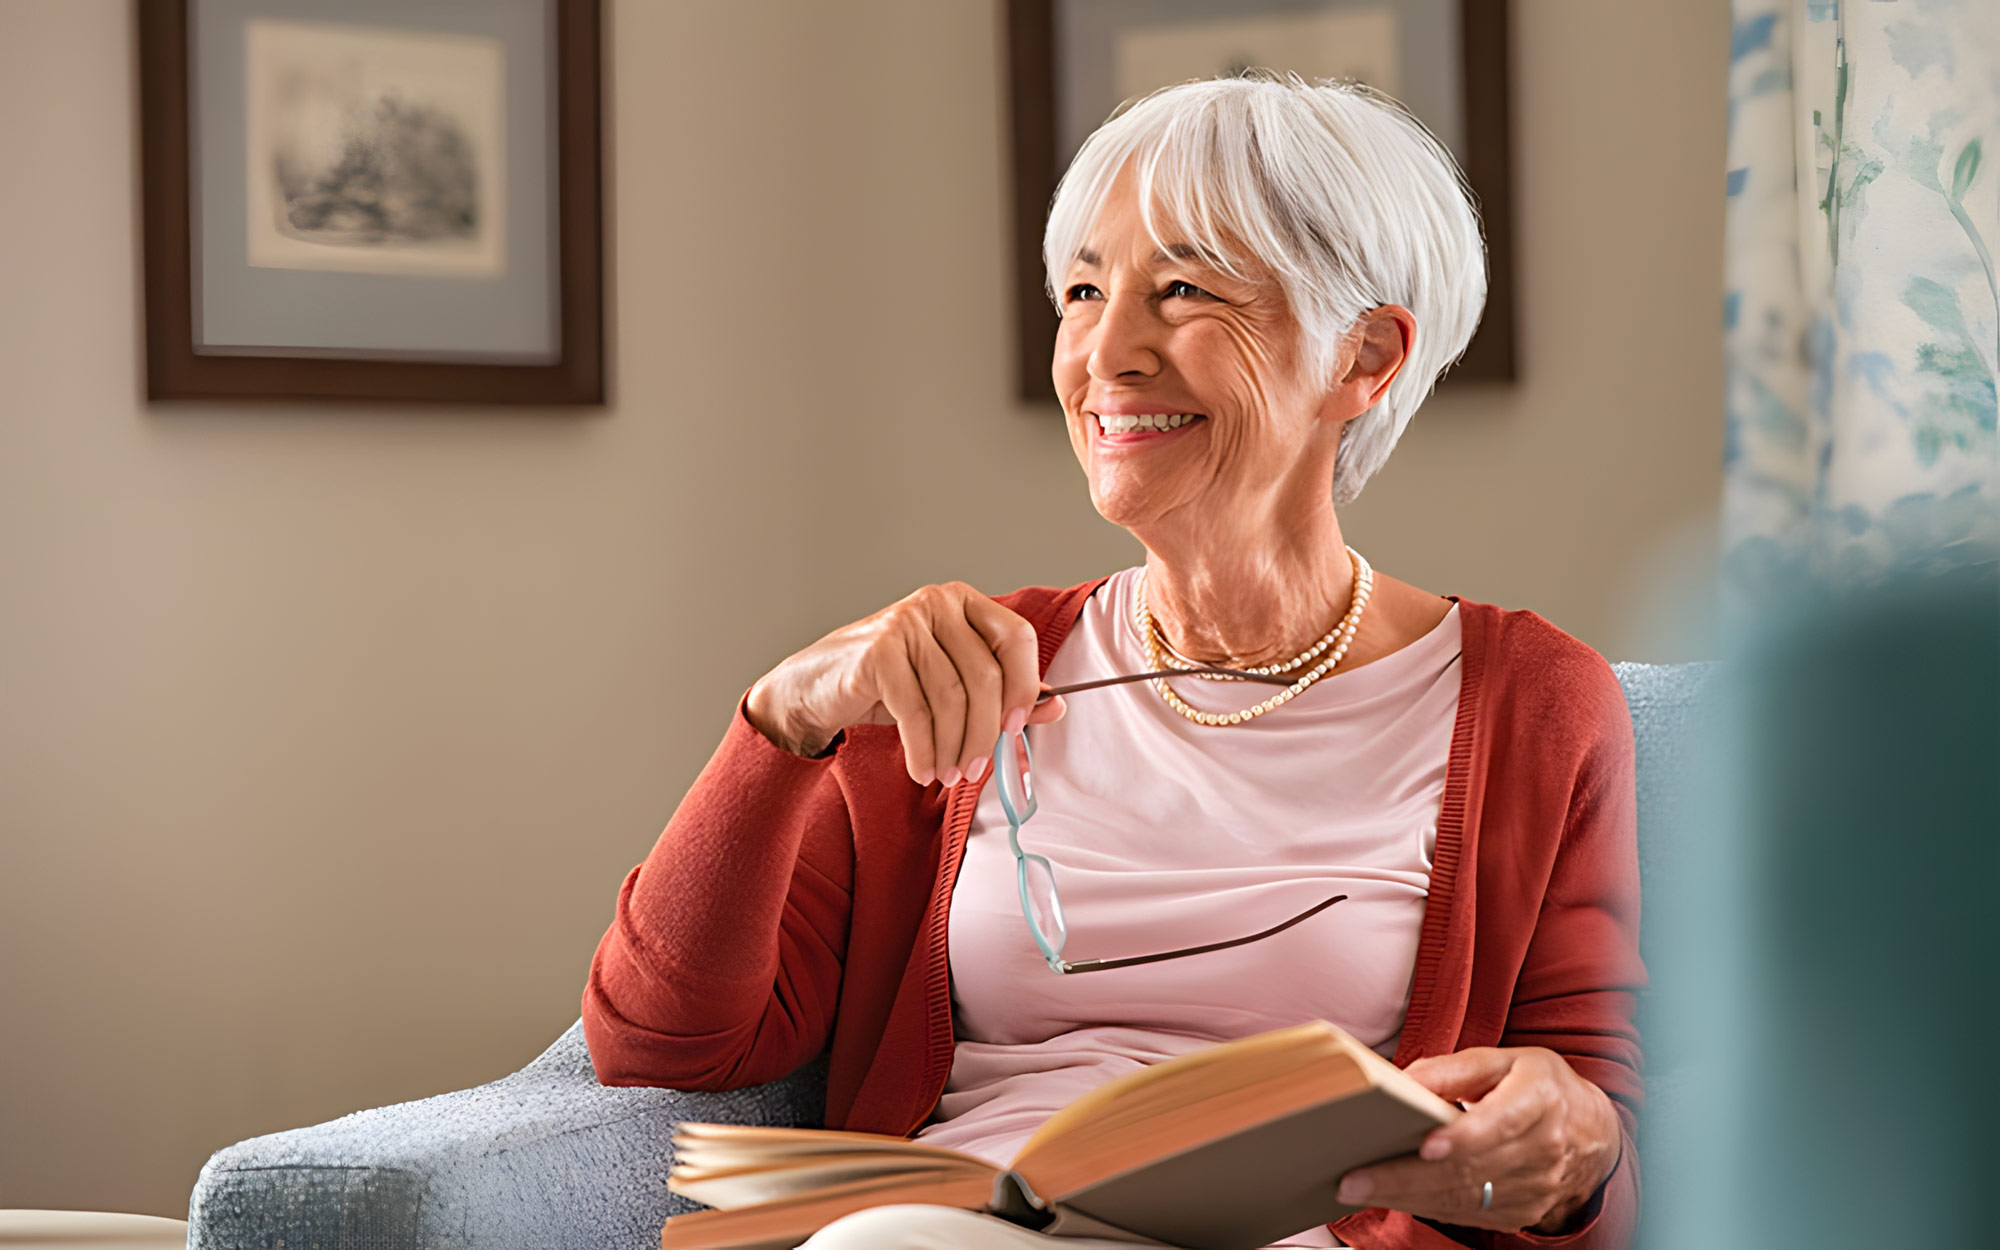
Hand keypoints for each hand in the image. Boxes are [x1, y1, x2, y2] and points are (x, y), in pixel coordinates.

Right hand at [745, 582, 1065, 784]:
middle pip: (986, 675)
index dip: (1025, 685)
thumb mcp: (950, 686)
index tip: (1017, 727)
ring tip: (948, 774)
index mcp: (963, 602)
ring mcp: (905, 623)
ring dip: (955, 748)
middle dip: (986, 733)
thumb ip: (1004, 693)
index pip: (1017, 637)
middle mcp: (936, 603)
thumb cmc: (889, 685)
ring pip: (952, 699)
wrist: (815, 688)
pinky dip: (924, 750)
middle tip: (977, 769)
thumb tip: (1055, 706)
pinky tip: (923, 769)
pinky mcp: (877, 653)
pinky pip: (917, 713)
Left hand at [1334, 1047, 1621, 1233]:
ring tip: (1357, 1190)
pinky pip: (1466, 1213)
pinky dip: (1424, 1206)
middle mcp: (1542, 1150)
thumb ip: (1454, 1068)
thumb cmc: (1538, 1087)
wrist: (1591, 1134)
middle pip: (1468, 1169)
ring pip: (1462, 1197)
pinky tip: (1390, 1198)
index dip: (1463, 1137)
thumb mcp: (1505, 1060)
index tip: (1424, 1145)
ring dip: (1406, 1197)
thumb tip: (1402, 1080)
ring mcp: (1533, 1188)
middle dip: (1406, 1176)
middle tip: (1355, 1178)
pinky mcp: (1520, 1212)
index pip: (1499, 1124)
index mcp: (1539, 1100)